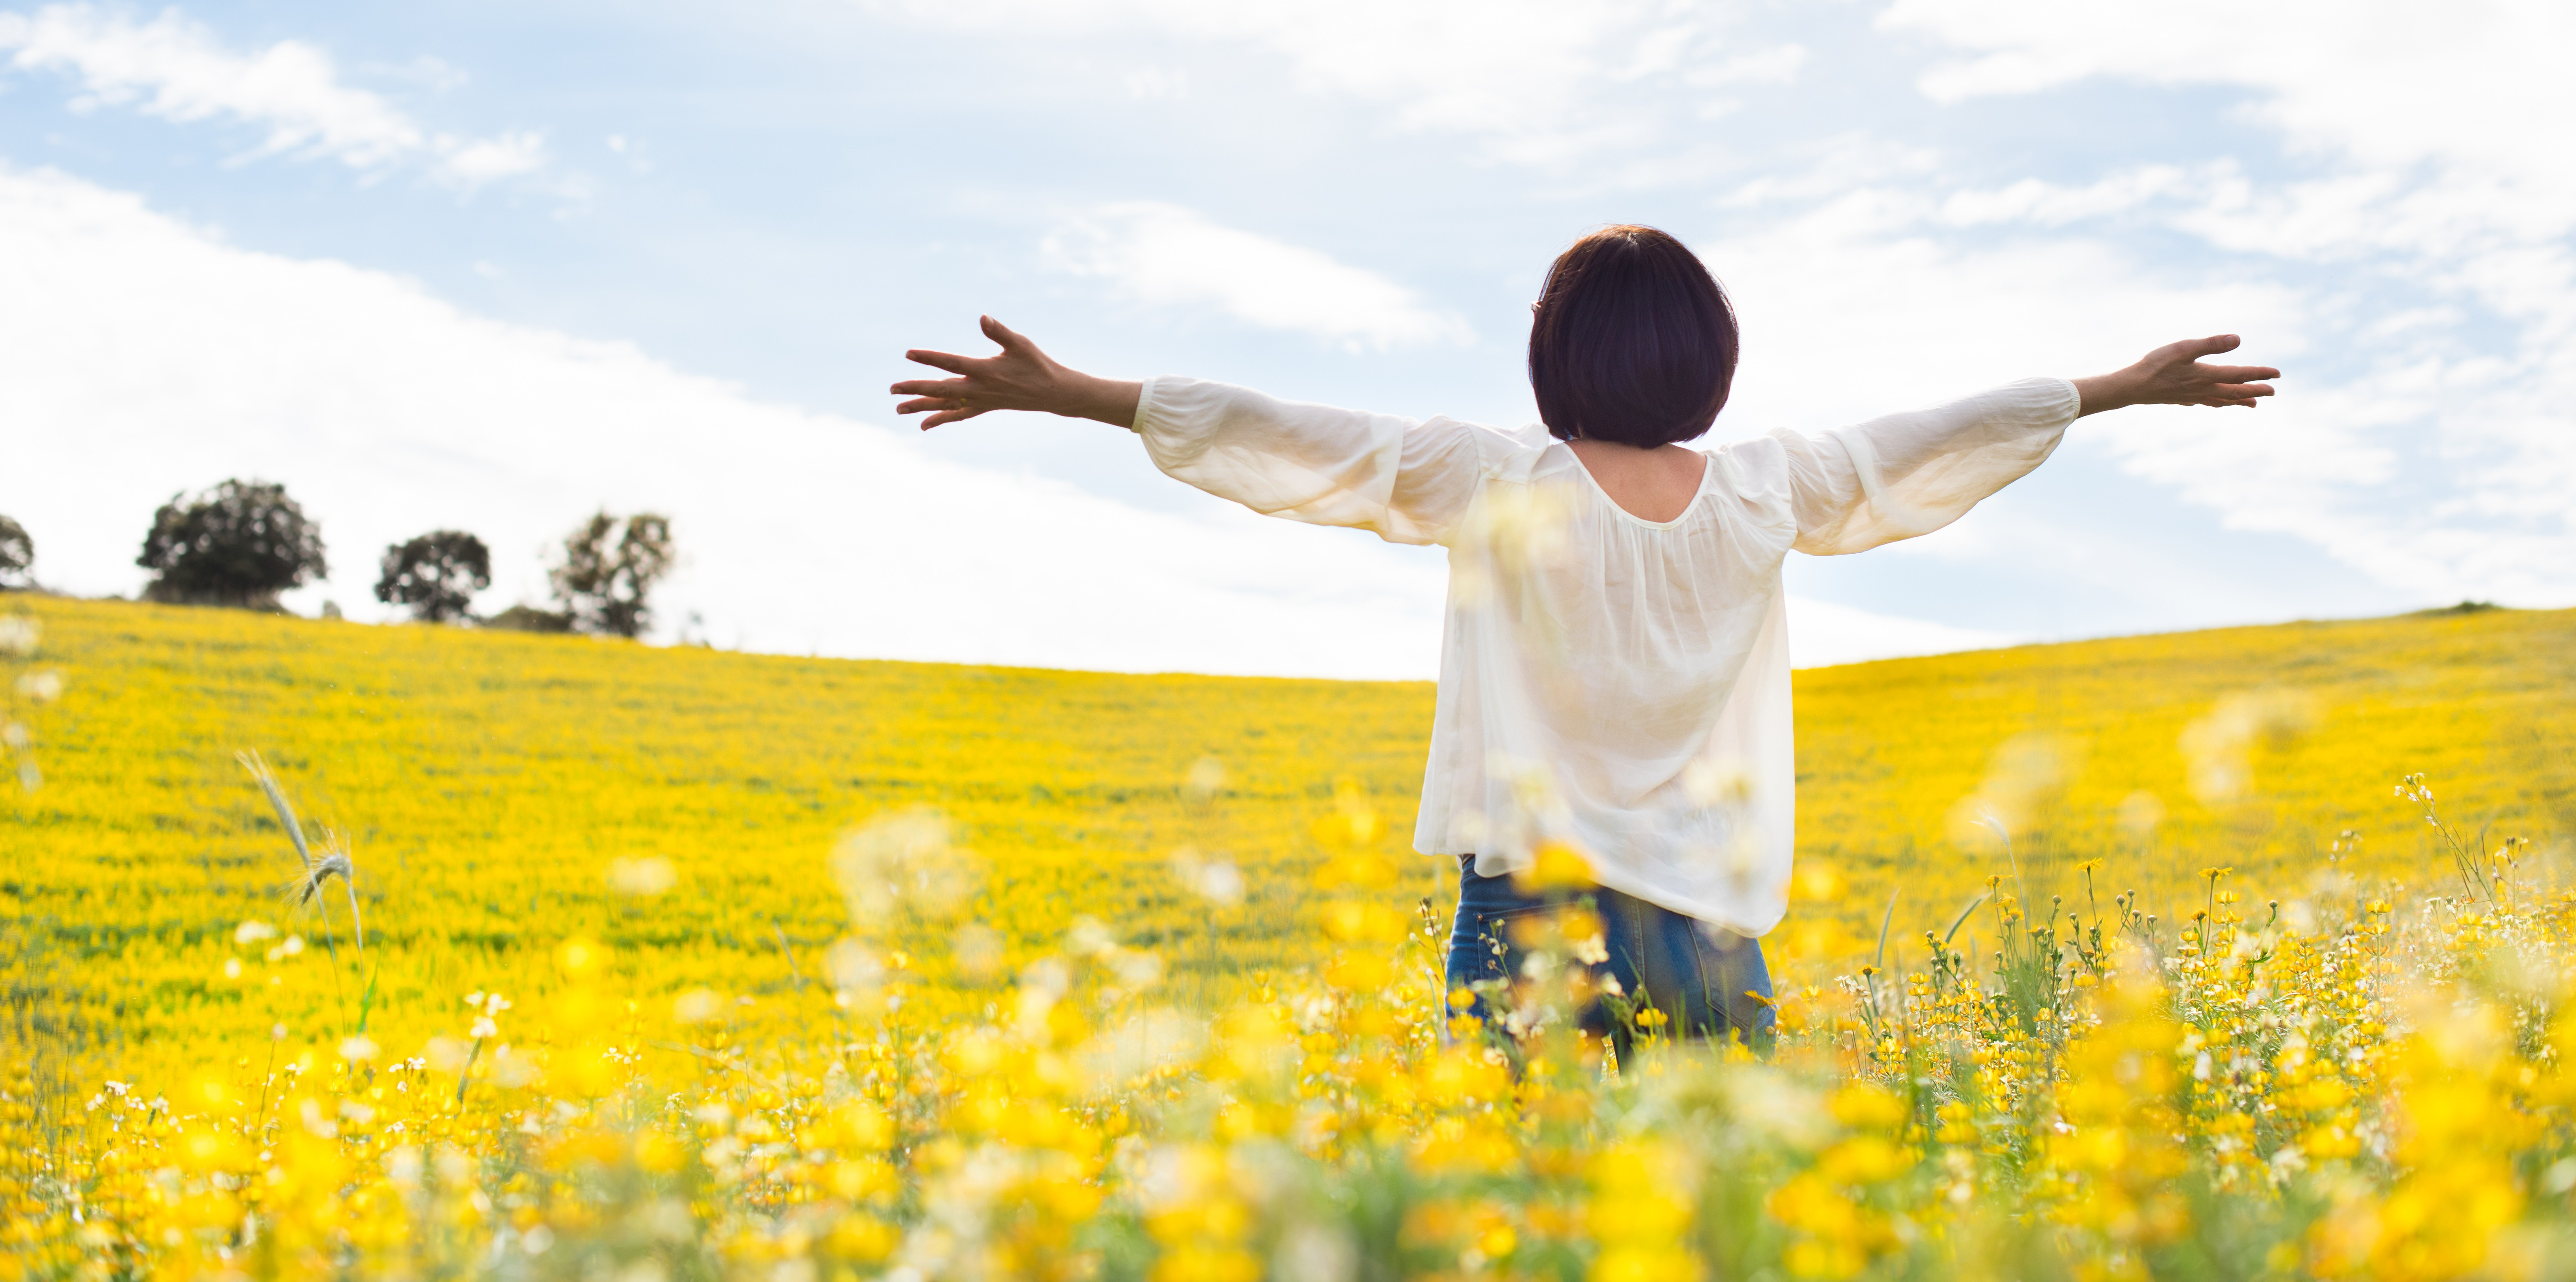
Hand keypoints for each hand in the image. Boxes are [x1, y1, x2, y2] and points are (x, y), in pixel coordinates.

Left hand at [891, 316, 1142, 429]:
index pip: (951, 362)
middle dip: (916, 389)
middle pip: (941, 390)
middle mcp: (979, 389)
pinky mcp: (984, 407)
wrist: (1053, 393)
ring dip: (922, 407)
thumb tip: (983, 317)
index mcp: (985, 370)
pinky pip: (958, 415)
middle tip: (892, 389)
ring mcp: (981, 401)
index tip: (909, 354)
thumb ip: (999, 331)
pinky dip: (941, 419)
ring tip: (899, 409)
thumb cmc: (1037, 364)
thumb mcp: (1020, 343)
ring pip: (946, 405)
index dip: (929, 358)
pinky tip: (924, 424)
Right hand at [2073, 335, 2278, 416]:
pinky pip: (2207, 402)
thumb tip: (2238, 339)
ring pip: (2222, 400)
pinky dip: (2219, 403)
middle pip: (2235, 391)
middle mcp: (2203, 389)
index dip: (2260, 374)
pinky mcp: (2181, 398)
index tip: (2277, 374)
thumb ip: (2211, 344)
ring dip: (2239, 401)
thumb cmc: (2156, 365)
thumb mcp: (2184, 348)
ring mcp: (2193, 396)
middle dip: (2255, 390)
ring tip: (2252, 404)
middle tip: (2272, 391)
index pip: (2240, 375)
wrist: (2132, 387)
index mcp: (2207, 375)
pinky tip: (2217, 403)